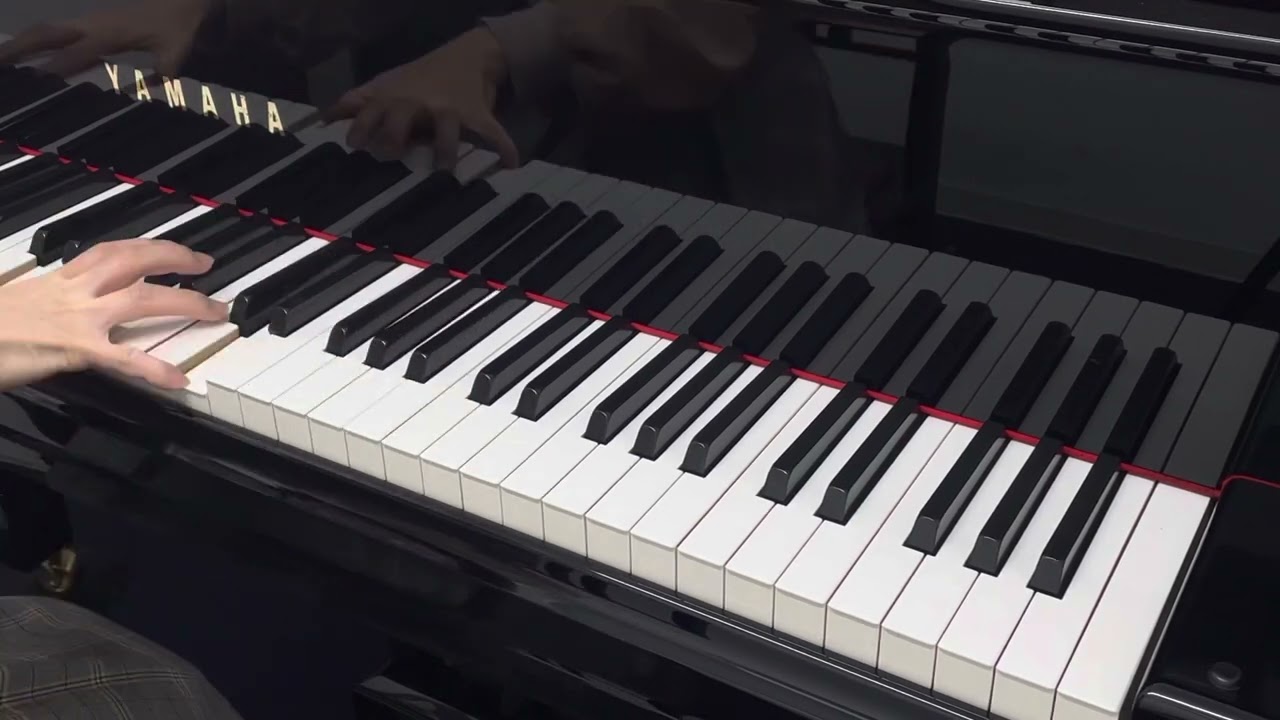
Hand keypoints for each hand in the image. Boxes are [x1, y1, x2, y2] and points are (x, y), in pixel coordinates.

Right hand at [0, 0, 211, 77]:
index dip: (56, 67)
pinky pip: (55, 30)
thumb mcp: (176, 54)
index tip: (34, 81)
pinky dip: (34, 40)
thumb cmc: (180, 29)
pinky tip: (21, 52)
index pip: (77, 53)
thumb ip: (163, 72)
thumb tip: (156, 87)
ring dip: (20, 43)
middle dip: (20, 49)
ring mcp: (88, 21)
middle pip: (47, 35)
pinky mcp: (89, 22)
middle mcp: (92, 24)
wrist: (183, 3)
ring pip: (46, 30)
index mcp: (111, 33)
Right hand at [0, 239, 226, 391]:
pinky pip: (123, 358)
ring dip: (186, 302)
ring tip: (216, 311)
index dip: (147, 247)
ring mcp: (76, 318)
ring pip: (142, 298)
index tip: (174, 250)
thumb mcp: (18, 303)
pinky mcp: (73, 349)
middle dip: (176, 259)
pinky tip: (178, 378)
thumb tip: (65, 308)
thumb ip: (47, 302)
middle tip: (207, 266)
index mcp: (58, 280)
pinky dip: (154, 368)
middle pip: (135, 262)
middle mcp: (72, 291)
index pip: (111, 251)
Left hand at [323, 27, 518, 169]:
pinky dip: (505, 147)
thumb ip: (358, 102)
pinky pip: (492, 131)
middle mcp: (418, 103)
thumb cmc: (419, 78)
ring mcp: (448, 109)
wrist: (467, 55)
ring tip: (446, 170)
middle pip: (401, 119)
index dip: (360, 128)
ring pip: (446, 129)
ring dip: (446, 150)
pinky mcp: (476, 114)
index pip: (370, 112)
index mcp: (394, 97)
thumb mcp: (387, 85)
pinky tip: (512, 163)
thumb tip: (325, 120)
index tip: (355, 147)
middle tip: (393, 156)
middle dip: (395, 139)